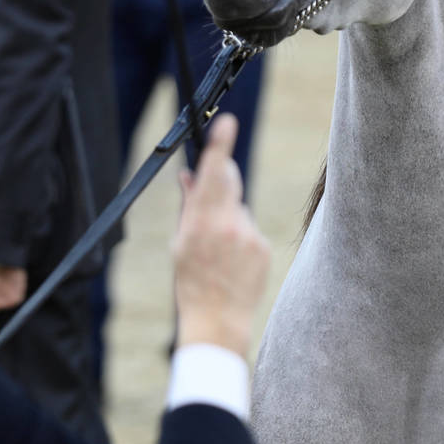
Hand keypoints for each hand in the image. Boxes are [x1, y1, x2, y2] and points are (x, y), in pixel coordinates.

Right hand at [172, 115, 270, 356]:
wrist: (217, 321)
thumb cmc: (192, 282)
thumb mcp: (180, 244)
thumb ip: (188, 206)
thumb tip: (189, 175)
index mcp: (201, 222)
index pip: (213, 173)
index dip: (221, 145)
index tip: (228, 122)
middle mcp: (227, 225)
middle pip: (229, 182)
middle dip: (221, 180)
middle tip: (208, 202)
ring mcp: (248, 236)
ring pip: (238, 209)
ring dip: (229, 219)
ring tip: (220, 252)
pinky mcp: (262, 247)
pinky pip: (250, 229)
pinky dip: (241, 238)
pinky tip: (233, 262)